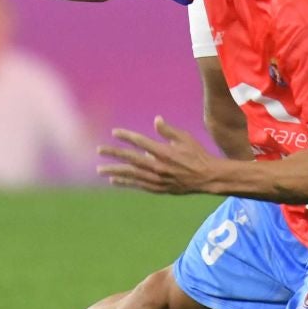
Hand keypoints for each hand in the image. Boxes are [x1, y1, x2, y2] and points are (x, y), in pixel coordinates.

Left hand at [98, 117, 219, 194]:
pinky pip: (139, 185)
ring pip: (132, 175)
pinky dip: (126, 182)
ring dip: (115, 171)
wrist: (208, 178)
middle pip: (131, 159)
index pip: (140, 142)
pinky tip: (114, 180)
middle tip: (99, 150)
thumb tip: (156, 120)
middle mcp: (158, 167)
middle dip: (114, 154)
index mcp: (164, 152)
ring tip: (100, 169)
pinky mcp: (159, 189)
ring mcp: (158, 179)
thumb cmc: (197, 155)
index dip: (126, 136)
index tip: (114, 133)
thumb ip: (168, 130)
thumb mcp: (184, 138)